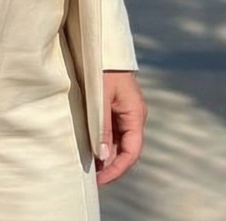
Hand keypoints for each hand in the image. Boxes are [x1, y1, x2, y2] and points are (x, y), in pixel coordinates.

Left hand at [96, 70, 145, 185]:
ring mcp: (126, 112)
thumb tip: (104, 156)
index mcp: (135, 114)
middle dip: (112, 167)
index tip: (101, 180)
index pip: (132, 151)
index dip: (117, 169)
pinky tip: (91, 151)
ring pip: (120, 143)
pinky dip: (104, 144)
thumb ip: (102, 126)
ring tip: (90, 170)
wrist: (102, 45)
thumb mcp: (100, 97)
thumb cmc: (102, 68)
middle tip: (93, 181)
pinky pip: (113, 132)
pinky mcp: (116, 108)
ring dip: (107, 157)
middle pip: (127, 150)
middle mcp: (134, 116)